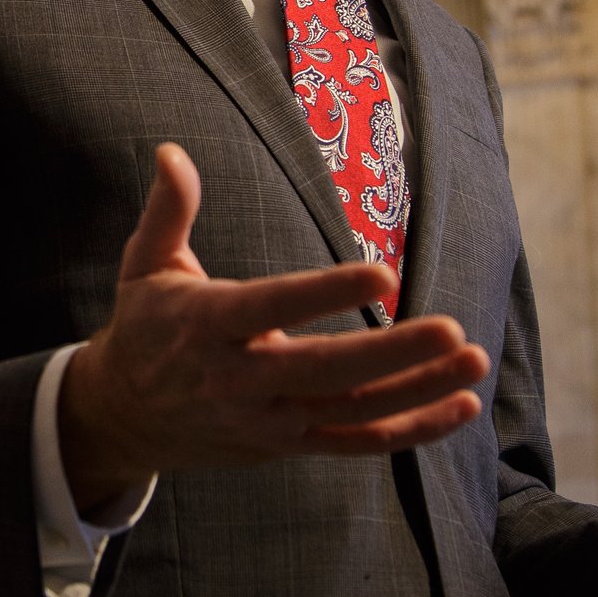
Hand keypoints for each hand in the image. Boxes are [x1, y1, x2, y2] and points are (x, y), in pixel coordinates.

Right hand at [58, 143, 490, 514]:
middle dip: (393, 353)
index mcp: (209, 324)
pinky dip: (412, 430)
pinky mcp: (289, 444)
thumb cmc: (146, 327)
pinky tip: (461, 406)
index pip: (274, 307)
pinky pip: (358, 443)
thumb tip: (171, 152)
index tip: (382, 274)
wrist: (124, 419)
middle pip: (326, 371)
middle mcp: (241, 379)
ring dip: (418, 390)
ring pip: (352, 411)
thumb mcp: (145, 265)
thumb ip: (168, 210)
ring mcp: (269, 419)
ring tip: (474, 361)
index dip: (328, 293)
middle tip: (453, 330)